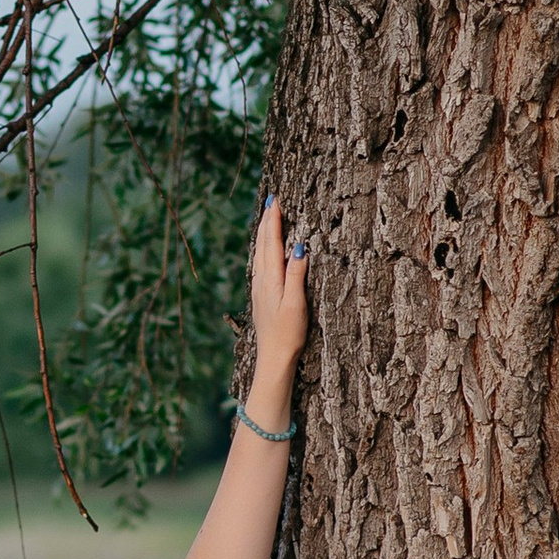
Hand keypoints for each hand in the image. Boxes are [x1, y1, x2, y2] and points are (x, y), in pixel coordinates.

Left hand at [245, 195, 308, 405]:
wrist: (273, 357)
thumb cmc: (288, 333)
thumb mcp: (296, 303)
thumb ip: (296, 274)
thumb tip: (299, 246)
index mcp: (270, 278)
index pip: (271, 242)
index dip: (273, 220)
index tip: (275, 201)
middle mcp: (261, 280)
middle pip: (262, 244)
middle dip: (266, 222)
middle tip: (270, 202)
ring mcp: (259, 288)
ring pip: (259, 253)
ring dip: (263, 234)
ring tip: (266, 219)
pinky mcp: (261, 296)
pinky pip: (260, 264)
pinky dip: (263, 249)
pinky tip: (264, 252)